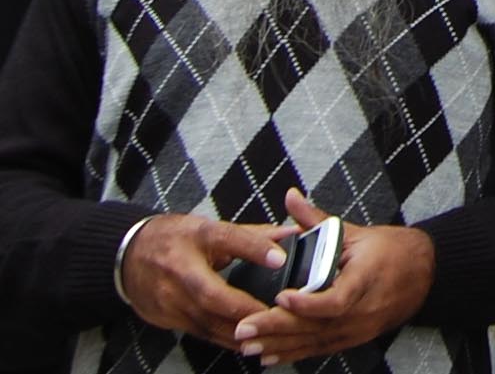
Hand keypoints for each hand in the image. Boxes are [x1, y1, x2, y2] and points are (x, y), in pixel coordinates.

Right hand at [117, 213, 293, 348]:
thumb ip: (252, 235)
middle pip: (213, 295)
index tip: (279, 259)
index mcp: (196, 237)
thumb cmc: (176, 238)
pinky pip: (197, 332)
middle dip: (244, 309)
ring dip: (235, 331)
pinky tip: (241, 342)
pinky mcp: (165, 319)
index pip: (227, 239)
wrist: (129, 255)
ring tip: (265, 335)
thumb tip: (290, 233)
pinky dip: (221, 338)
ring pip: (205, 321)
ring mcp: (168, 299)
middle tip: (275, 316)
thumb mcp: (211, 227)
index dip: (254, 249)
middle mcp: (180, 271)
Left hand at [232, 188, 433, 364]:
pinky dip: (294, 353)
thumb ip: (319, 219)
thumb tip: (290, 197)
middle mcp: (363, 309)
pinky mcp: (354, 338)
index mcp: (366, 278)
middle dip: (277, 329)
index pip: (337, 299)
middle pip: (317, 326)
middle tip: (244, 329)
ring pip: (315, 342)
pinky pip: (320, 349)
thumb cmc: (392, 249)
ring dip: (280, 346)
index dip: (308, 303)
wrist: (425, 274)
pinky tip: (270, 356)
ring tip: (247, 346)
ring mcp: (358, 329)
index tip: (281, 298)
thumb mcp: (357, 232)